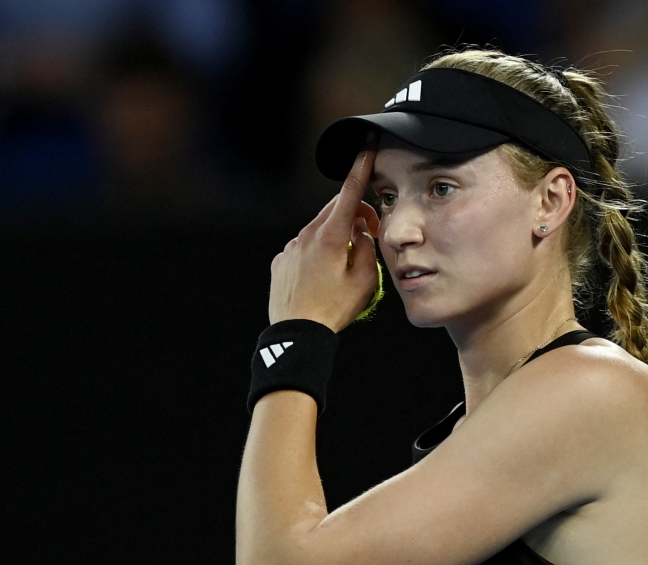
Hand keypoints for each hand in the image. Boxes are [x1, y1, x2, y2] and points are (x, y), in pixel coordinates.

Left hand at [269, 150, 380, 331]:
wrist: (297, 333)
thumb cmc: (333, 309)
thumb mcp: (365, 280)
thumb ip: (367, 248)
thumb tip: (361, 233)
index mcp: (331, 235)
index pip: (349, 193)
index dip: (360, 169)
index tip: (366, 148)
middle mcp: (307, 235)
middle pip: (334, 210)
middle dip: (353, 215)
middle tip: (366, 236)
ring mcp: (290, 247)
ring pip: (318, 231)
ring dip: (334, 239)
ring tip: (341, 269)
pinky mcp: (280, 261)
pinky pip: (302, 249)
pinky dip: (315, 255)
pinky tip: (320, 279)